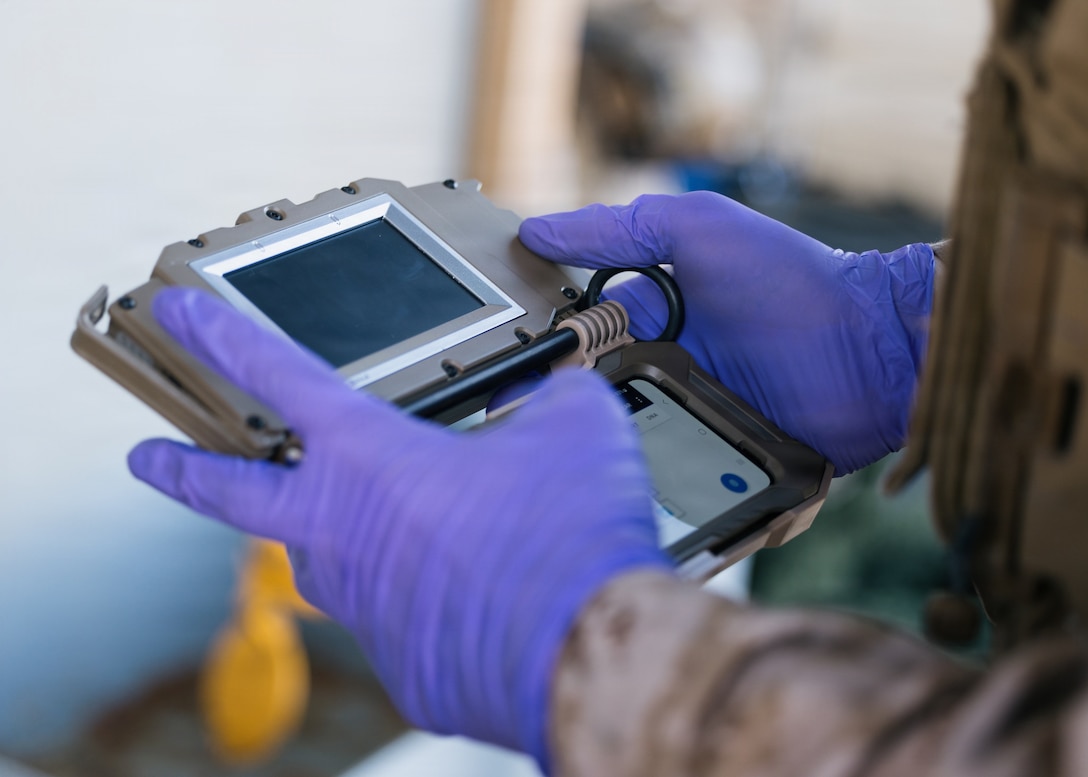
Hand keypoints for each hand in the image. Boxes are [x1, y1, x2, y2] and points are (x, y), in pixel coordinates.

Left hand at [128, 288, 669, 767]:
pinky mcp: (402, 660)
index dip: (221, 335)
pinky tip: (471, 587)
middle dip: (186, 471)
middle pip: (236, 494)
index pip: (275, 375)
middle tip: (149, 459)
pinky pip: (403, 614)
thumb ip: (541, 396)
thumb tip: (540, 400)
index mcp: (370, 456)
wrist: (590, 646)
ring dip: (340, 539)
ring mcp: (363, 603)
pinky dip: (427, 593)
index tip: (177, 313)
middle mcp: (344, 530)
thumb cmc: (568, 534)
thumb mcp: (571, 423)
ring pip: (329, 561)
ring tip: (381, 525)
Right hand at [519, 192, 935, 474]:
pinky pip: (678, 487)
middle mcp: (665, 369)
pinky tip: (639, 499)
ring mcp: (692, 418)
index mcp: (651, 317)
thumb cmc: (789, 278)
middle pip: (595, 403)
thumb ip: (619, 228)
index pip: (577, 342)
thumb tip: (533, 232)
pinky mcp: (721, 465)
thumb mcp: (699, 229)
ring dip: (610, 462)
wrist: (873, 346)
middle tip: (539, 436)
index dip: (541, 358)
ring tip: (586, 476)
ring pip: (628, 451)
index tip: (506, 376)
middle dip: (569, 420)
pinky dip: (662, 494)